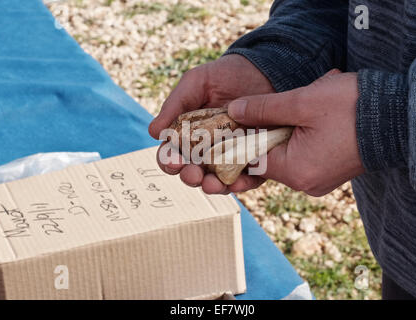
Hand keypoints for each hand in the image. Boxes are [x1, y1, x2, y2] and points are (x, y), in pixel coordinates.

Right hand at [149, 54, 274, 192]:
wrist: (262, 70)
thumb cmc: (224, 76)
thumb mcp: (196, 83)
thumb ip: (175, 105)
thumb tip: (153, 132)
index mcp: (188, 136)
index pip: (172, 155)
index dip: (169, 161)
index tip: (173, 160)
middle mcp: (207, 151)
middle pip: (193, 172)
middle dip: (190, 177)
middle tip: (193, 175)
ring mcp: (231, 157)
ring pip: (218, 180)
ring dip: (213, 186)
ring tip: (212, 184)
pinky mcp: (255, 159)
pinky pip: (248, 177)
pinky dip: (242, 183)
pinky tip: (237, 182)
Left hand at [196, 69, 364, 195]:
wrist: (398, 118)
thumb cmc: (352, 109)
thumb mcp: (302, 102)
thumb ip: (263, 108)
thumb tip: (233, 111)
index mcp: (295, 171)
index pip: (250, 160)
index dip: (238, 140)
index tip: (229, 122)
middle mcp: (304, 182)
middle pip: (266, 158)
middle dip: (261, 133)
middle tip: (261, 110)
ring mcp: (317, 179)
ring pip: (283, 155)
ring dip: (281, 132)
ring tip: (291, 110)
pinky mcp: (326, 172)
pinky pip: (300, 156)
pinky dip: (296, 138)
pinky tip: (305, 119)